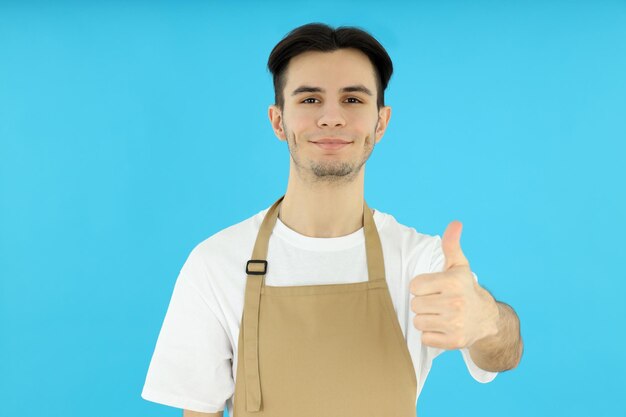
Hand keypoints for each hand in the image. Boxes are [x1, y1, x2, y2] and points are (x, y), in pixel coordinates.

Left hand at [409, 220, 498, 349]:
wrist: (486, 319)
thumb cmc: (465, 288)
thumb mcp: (459, 266)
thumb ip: (451, 244)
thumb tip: (455, 223)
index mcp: (452, 282)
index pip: (414, 286)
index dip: (421, 287)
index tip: (434, 288)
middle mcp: (455, 302)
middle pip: (415, 305)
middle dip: (423, 304)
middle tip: (438, 303)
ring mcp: (455, 323)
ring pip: (418, 322)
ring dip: (426, 320)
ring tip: (440, 315)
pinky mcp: (454, 341)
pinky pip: (425, 338)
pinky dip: (431, 335)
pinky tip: (443, 328)